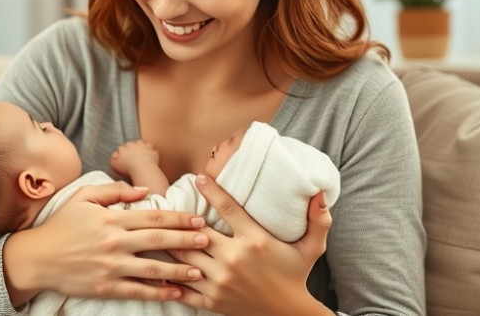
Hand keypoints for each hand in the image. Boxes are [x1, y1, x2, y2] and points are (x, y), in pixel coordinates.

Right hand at [3, 180, 208, 306]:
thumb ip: (114, 191)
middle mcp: (115, 241)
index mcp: (112, 218)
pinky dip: (159, 293)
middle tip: (209, 240)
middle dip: (187, 240)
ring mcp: (111, 266)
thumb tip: (144, 191)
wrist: (37, 258)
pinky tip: (176, 294)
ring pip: (153, 268)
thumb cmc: (61, 225)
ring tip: (201, 271)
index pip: (153, 215)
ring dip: (180, 269)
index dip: (179, 216)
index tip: (199, 218)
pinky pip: (138, 290)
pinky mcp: (106, 286)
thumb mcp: (83, 198)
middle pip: (159, 239)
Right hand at [110, 140, 158, 175]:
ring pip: (140, 143)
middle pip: (130, 144)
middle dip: (131, 149)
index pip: (121, 148)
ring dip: (140, 147)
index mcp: (123, 148)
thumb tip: (115, 154)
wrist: (142, 169)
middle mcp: (132, 144)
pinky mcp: (151, 148)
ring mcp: (142, 145)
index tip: (125, 159)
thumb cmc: (128, 168)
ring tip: (141, 155)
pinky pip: (150, 146)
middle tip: (133, 157)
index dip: (122, 154)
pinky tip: (149, 154)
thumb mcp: (114, 165)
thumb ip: (112, 159)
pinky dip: (150, 149)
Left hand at [169, 175, 333, 315]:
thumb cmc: (296, 275)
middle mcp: (234, 259)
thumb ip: (319, 220)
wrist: (288, 314)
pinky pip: (182, 287)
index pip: (228, 208)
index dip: (212, 190)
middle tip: (167, 206)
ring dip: (171, 244)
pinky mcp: (211, 301)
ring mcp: (220, 281)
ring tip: (158, 231)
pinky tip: (160, 264)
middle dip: (180, 219)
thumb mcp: (312, 248)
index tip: (199, 178)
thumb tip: (321, 192)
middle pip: (196, 233)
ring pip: (184, 256)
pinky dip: (169, 276)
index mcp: (255, 241)